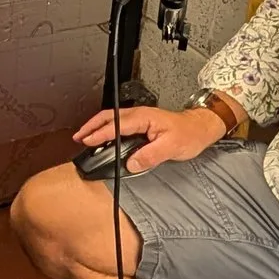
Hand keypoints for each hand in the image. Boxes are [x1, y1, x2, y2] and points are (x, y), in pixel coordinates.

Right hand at [72, 103, 226, 174]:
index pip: (116, 125)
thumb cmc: (188, 134)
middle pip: (108, 117)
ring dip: (97, 127)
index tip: (87, 140)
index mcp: (143, 118)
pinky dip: (106, 129)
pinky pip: (118, 124)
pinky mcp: (141, 123)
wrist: (200, 128)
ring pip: (112, 119)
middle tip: (78, 137)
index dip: (100, 133)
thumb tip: (131, 163)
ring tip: (85, 137)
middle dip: (91, 126)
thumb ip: (149, 155)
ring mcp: (139, 118)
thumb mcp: (171, 147)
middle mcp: (139, 115)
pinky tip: (104, 138)